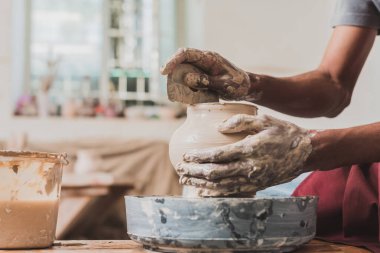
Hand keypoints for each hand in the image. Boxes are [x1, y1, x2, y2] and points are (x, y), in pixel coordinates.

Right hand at [161, 48, 260, 99]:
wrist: (247, 88)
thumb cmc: (239, 85)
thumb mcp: (224, 85)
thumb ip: (207, 81)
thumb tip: (188, 78)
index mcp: (210, 58)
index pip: (187, 54)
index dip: (173, 60)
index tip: (165, 71)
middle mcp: (203, 60)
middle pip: (181, 59)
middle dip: (171, 69)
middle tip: (167, 81)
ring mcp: (202, 68)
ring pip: (183, 69)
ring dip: (177, 79)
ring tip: (177, 92)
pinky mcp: (201, 76)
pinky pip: (188, 78)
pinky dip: (184, 86)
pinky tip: (185, 95)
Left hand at [175, 114, 312, 196]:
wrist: (306, 152)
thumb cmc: (284, 132)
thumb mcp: (264, 120)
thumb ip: (241, 121)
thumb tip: (219, 127)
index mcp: (250, 149)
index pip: (217, 155)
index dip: (199, 157)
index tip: (186, 155)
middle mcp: (249, 167)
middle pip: (215, 173)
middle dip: (195, 172)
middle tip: (179, 169)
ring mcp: (253, 179)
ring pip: (221, 185)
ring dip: (201, 183)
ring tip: (186, 180)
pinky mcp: (257, 185)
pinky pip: (232, 191)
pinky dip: (216, 192)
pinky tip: (205, 191)